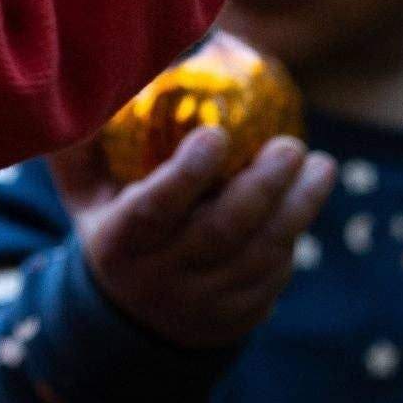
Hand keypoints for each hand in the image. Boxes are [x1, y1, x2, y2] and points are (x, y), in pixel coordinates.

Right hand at [50, 126, 336, 350]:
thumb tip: (93, 82)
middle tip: (290, 144)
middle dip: (261, 187)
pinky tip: (306, 198)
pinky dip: (292, 236)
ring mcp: (203, 304)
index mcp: (119, 243)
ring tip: (320, 165)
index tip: (217, 133)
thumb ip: (81, 144)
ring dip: (297, 209)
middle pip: (219, 234)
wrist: (130, 320)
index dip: (185, 174)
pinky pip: (273, 276)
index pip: (153, 210)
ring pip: (259, 257)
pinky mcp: (237, 318)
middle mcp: (161, 278)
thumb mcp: (82, 193)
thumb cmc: (110, 226)